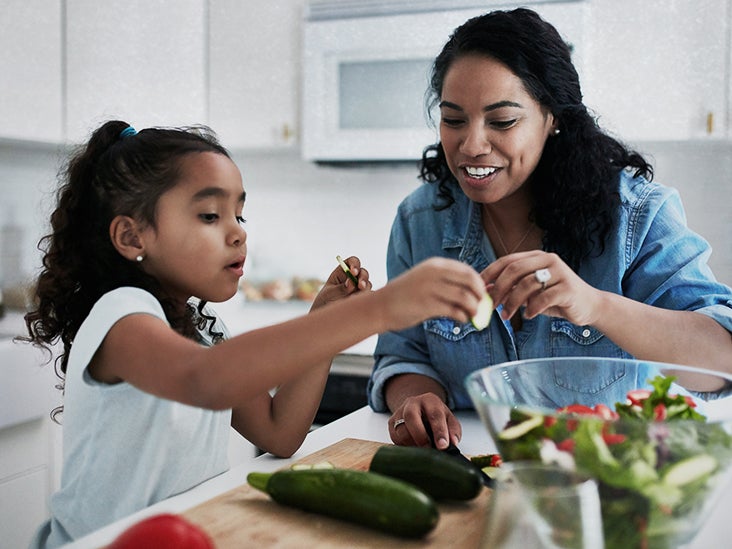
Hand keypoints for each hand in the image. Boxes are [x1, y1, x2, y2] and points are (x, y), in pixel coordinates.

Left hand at [310, 255, 371, 309]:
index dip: (355, 264)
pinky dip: (366, 299)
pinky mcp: (363, 298)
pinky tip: (357, 303)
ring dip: (364, 289)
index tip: (353, 272)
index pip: (352, 262)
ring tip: (354, 298)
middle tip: (360, 286)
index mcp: (343, 271)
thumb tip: (352, 283)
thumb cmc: (325, 301)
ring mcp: (359, 288)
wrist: (327, 316)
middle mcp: (353, 278)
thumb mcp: (329, 294)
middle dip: (363, 278)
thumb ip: (341, 288)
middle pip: (363, 272)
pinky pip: (369, 296)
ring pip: (367, 284)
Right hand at [377, 257, 484, 330]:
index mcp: (435, 265)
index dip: (479, 283)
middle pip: (470, 281)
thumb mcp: (425, 279)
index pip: (467, 270)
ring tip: (472, 316)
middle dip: (480, 295)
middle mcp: (434, 273)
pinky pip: (454, 311)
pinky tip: (461, 320)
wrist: (380, 306)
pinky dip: (463, 317)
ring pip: (465, 297)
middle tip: (481, 306)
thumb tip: (473, 291)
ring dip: (474, 308)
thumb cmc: (405, 295)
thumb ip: (446, 281)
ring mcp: (430, 289)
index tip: (482, 294)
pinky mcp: (427, 305)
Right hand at [388, 392, 461, 448]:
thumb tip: (452, 443)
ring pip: (401, 430)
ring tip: (422, 451)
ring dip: (412, 444)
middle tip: (428, 449)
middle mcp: (412, 403)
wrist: (419, 409)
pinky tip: (413, 447)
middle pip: (411, 417)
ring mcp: (399, 412)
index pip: (435, 414)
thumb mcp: (449, 420)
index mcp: (430, 400)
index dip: (439, 431)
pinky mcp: (391, 422)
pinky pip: (394, 438)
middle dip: (420, 436)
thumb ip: (453, 430)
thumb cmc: (436, 416)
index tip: (443, 446)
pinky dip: (404, 446)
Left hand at [481, 250, 602, 325]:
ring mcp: (560, 272)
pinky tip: (528, 316)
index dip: (490, 273)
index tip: (478, 288)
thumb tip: (485, 291)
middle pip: (515, 270)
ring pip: (527, 284)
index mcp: (537, 257)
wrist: (589, 306)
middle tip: (490, 305)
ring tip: (506, 316)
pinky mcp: (568, 288)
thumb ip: (511, 288)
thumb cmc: (555, 298)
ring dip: (512, 302)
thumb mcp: (530, 293)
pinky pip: (543, 298)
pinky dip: (531, 308)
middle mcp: (548, 260)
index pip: (508, 260)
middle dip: (498, 288)